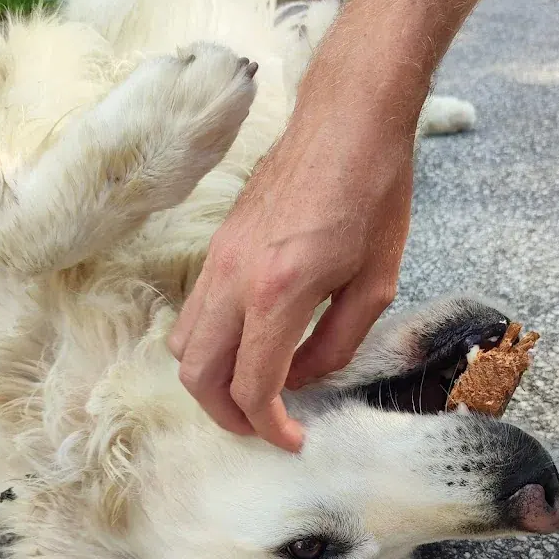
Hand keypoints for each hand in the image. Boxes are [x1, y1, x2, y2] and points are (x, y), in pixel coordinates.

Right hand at [168, 107, 414, 449]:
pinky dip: (210, 345)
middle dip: (226, 415)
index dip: (269, 426)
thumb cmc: (375, 194)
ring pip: (183, 344)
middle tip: (263, 426)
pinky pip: (193, 311)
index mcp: (277, 292)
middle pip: (197, 375)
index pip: (252, 385)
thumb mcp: (375, 284)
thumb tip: (301, 377)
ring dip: (209, 381)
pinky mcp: (218, 245)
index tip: (293, 439)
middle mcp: (233, 280)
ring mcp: (218, 259)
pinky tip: (249, 344)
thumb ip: (336, 344)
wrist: (348, 118)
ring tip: (251, 390)